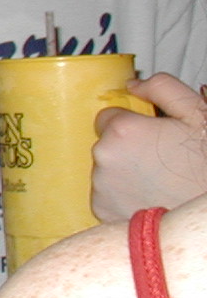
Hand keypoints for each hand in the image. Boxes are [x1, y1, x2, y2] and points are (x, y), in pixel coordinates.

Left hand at [92, 74, 206, 220]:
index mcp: (122, 130)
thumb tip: (134, 85)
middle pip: (107, 143)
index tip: (149, 135)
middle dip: (128, 148)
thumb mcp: (196, 113)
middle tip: (161, 160)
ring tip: (159, 181)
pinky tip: (150, 197)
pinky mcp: (103, 211)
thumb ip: (162, 88)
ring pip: (106, 170)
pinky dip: (123, 197)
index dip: (131, 124)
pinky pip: (106, 196)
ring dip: (125, 173)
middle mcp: (104, 157)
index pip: (108, 116)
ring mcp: (101, 186)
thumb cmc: (206, 162)